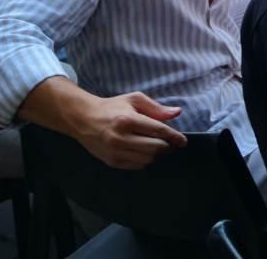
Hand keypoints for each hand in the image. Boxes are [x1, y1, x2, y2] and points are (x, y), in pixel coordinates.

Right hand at [72, 92, 187, 168]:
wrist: (83, 119)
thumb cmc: (112, 107)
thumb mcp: (134, 100)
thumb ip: (156, 108)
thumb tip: (177, 113)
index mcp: (128, 120)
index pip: (158, 130)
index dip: (174, 136)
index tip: (183, 141)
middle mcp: (121, 137)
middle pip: (155, 147)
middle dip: (168, 146)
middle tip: (172, 143)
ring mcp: (115, 151)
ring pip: (148, 159)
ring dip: (158, 154)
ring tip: (159, 146)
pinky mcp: (112, 161)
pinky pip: (137, 166)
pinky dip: (146, 160)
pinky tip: (146, 152)